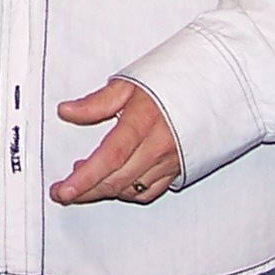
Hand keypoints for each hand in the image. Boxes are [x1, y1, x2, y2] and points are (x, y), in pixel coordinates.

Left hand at [50, 79, 181, 204]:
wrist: (210, 88)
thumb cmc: (170, 82)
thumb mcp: (130, 83)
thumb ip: (97, 102)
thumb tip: (67, 111)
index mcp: (144, 121)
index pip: (110, 157)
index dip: (86, 178)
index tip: (65, 190)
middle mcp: (159, 146)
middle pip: (118, 179)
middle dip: (87, 191)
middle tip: (63, 191)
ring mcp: (170, 160)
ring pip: (132, 189)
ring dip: (105, 191)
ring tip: (85, 180)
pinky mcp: (177, 169)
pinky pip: (149, 191)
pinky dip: (127, 192)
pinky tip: (114, 182)